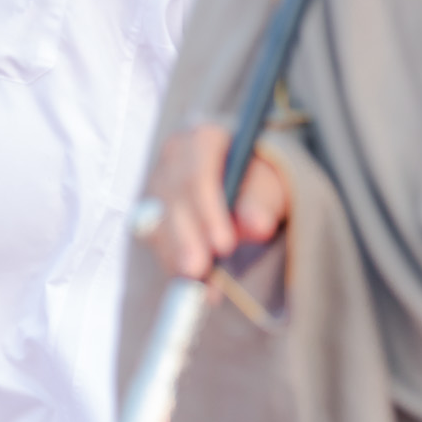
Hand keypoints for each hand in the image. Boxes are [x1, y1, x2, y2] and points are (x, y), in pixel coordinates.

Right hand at [143, 123, 289, 278]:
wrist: (248, 186)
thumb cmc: (261, 181)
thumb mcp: (271, 187)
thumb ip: (262, 201)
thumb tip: (256, 225)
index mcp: (203, 137)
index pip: (197, 174)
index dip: (208, 211)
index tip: (224, 245)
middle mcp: (173, 156)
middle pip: (172, 198)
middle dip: (186, 238)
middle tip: (199, 271)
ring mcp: (157, 183)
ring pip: (156, 219)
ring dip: (175, 254)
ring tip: (197, 284)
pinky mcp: (150, 210)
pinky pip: (154, 238)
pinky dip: (171, 262)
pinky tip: (188, 282)